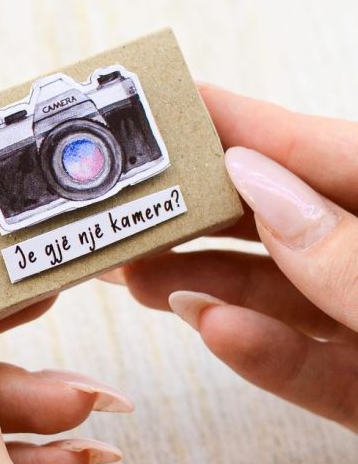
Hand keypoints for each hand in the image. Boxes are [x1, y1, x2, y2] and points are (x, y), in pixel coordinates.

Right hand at [102, 84, 357, 430]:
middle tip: (127, 198)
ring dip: (202, 280)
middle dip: (193, 208)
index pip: (308, 149)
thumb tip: (255, 180)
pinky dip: (253, 348)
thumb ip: (343, 250)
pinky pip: (303, 362)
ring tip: (134, 269)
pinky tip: (206, 325)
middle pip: (274, 217)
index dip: (233, 121)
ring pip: (275, 290)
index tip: (165, 101)